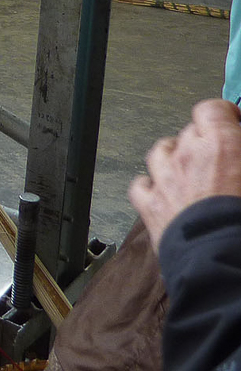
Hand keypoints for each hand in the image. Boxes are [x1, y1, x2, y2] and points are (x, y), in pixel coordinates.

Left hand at [129, 98, 240, 249]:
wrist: (227, 263)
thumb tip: (238, 150)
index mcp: (221, 145)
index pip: (211, 110)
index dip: (222, 114)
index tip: (232, 122)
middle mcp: (187, 155)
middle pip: (189, 132)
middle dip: (203, 141)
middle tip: (220, 158)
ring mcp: (164, 179)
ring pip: (161, 152)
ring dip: (175, 157)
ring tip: (191, 171)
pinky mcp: (149, 205)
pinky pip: (141, 184)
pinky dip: (152, 185)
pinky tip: (165, 192)